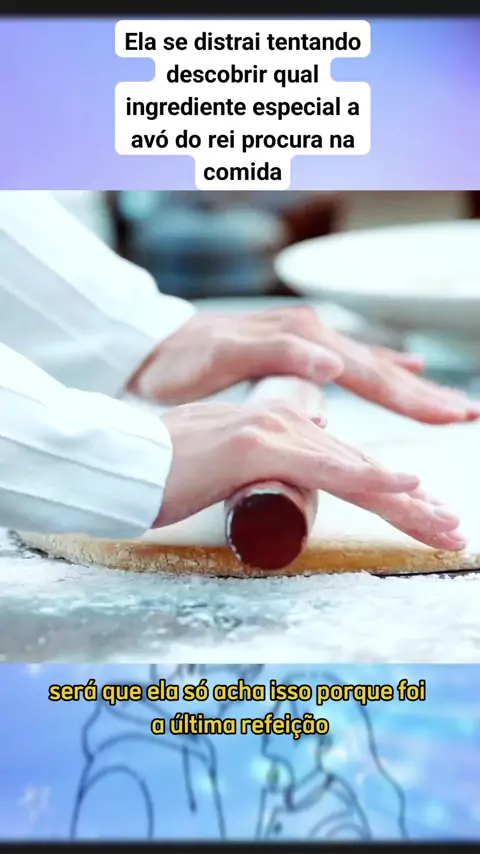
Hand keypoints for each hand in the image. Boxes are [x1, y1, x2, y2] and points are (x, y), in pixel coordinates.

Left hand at [129, 307, 479, 423]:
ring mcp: (307, 343)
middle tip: (468, 415)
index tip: (451, 417)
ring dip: (412, 387)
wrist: (149, 346)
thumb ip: (279, 355)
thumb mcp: (222, 355)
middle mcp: (313, 338)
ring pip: (372, 368)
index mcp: (304, 341)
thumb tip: (334, 364)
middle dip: (426, 396)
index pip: (371, 375)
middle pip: (381, 372)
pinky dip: (383, 370)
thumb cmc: (180, 360)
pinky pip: (353, 363)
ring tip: (448, 403)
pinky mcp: (298, 353)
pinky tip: (403, 370)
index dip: (413, 399)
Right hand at [157, 401, 464, 551]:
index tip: (425, 518)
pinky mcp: (257, 447)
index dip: (391, 496)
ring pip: (354, 471)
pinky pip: (322, 467)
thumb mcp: (224, 466)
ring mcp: (272, 434)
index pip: (349, 469)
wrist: (122, 462)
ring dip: (406, 502)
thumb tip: (280, 464)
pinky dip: (366, 478)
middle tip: (452, 530)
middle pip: (362, 471)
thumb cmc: (166, 472)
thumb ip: (256, 458)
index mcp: (282, 435)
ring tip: (446, 526)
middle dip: (412, 506)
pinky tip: (406, 486)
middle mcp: (285, 428)